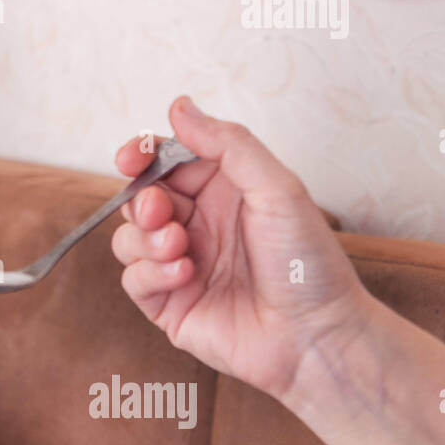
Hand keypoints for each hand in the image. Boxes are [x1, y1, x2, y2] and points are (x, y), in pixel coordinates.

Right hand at [110, 96, 374, 401]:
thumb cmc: (308, 264)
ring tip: (180, 249)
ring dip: (145, 239)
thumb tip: (179, 107)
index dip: (142, 155)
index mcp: (222, 191)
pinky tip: (185, 277)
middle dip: (142, 200)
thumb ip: (227, 143)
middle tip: (161, 211)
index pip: (166, 161)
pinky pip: (132, 279)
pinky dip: (150, 274)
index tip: (132, 157)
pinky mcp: (168, 303)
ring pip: (128, 237)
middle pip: (140, 197)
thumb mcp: (276, 188)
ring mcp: (179, 264)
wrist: (316, 337)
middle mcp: (198, 225)